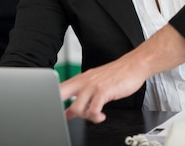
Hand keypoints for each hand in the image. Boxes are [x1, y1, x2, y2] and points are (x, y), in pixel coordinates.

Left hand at [59, 24, 184, 122]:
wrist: (134, 65)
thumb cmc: (117, 74)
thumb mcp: (96, 85)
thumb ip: (81, 98)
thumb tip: (68, 113)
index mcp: (80, 79)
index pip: (58, 88)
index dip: (50, 100)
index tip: (51, 112)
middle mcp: (84, 81)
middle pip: (60, 94)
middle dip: (58, 107)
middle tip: (62, 119)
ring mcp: (93, 86)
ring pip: (76, 107)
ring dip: (83, 116)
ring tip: (93, 116)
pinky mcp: (104, 91)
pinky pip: (93, 110)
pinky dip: (95, 117)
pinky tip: (101, 116)